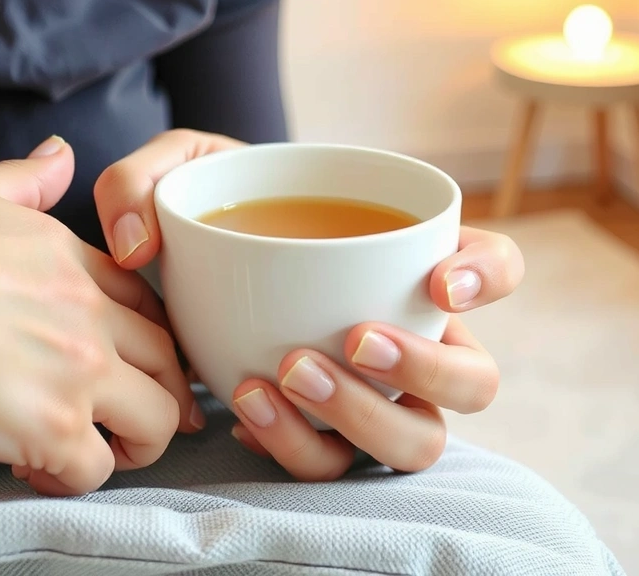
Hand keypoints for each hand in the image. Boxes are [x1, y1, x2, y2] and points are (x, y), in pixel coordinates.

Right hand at [0, 136, 200, 495]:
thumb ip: (19, 183)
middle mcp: (87, 313)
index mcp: (66, 258)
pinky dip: (72, 479)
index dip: (148, 333)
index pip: (143, 299)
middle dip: (161, 391)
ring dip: (134, 444)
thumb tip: (60, 155)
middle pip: (167, 359)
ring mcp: (78, 371)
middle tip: (134, 419)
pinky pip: (96, 469)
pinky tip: (35, 469)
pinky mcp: (51, 427)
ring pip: (158, 421)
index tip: (136, 359)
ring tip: (95, 452)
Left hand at [95, 130, 523, 480]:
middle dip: (425, 370)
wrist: (174, 285)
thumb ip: (145, 180)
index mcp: (406, 261)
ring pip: (418, 441)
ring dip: (364, 420)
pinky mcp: (326, 436)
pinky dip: (293, 445)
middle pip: (475, 380)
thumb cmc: (207, 218)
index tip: (436, 281)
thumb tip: (140, 247)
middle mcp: (408, 335)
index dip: (488, 276)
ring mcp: (374, 396)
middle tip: (354, 339)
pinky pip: (334, 465)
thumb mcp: (180, 174)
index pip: (497, 265)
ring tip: (285, 376)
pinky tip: (246, 408)